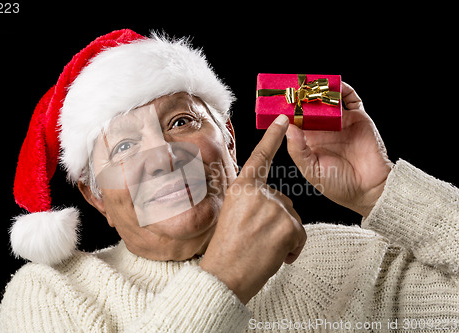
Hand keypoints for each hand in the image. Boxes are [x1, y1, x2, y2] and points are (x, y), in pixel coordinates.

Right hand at [200, 115, 305, 303]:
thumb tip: (271, 201)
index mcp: (241, 188)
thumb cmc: (227, 249)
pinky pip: (300, 234)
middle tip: (258, 238)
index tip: (283, 118)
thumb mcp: (233, 214)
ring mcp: (274, 208)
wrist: (225, 276)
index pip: (260, 157)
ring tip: (264, 248)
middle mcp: (258, 193)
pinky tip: (276, 256)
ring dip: (285, 235)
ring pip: (292, 217)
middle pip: (283, 200)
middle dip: (278, 220)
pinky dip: (292, 248)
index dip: (272, 137)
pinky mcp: (288, 225)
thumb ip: (252, 200)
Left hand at [285, 82, 392, 216]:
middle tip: (294, 86)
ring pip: (328, 100)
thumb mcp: (311, 169)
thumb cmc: (338, 184)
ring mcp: (340, 122)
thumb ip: (298, 150)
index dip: (288, 111)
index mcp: (309, 141)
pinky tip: (336, 85)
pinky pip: (350, 98)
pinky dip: (343, 89)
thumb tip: (288, 128)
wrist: (369, 188)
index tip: (279, 100)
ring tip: (312, 83)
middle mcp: (323, 129)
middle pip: (310, 107)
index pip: (295, 120)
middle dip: (302, 96)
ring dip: (321, 91)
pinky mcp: (357, 117)